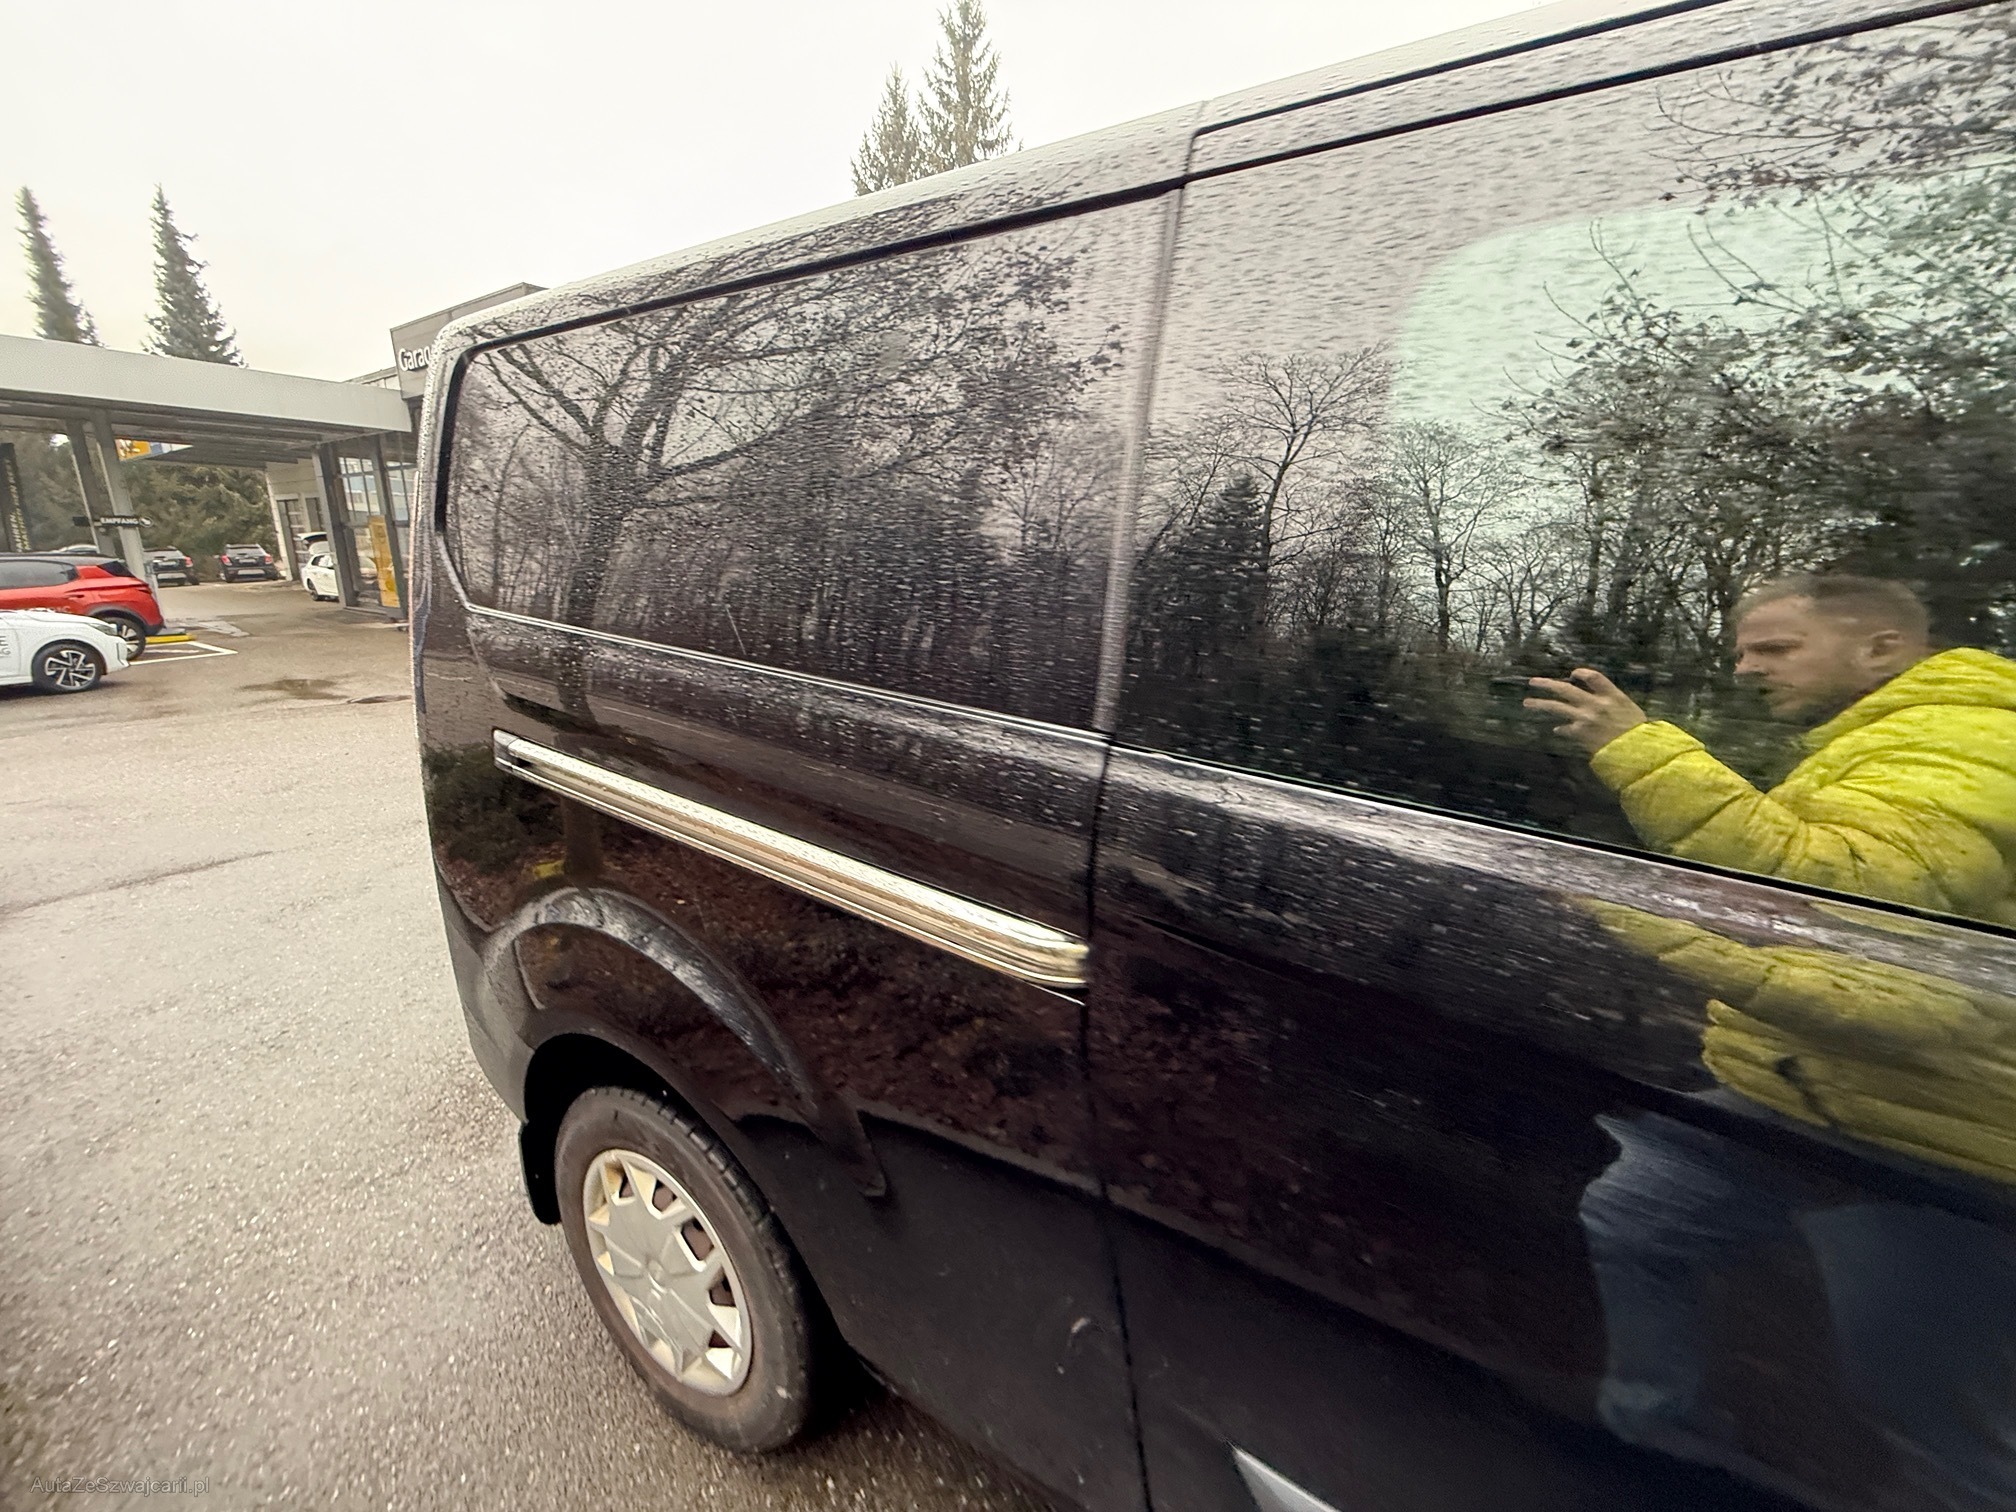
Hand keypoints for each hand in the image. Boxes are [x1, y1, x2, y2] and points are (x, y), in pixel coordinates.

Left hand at [1524, 668, 1647, 754]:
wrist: (1638, 752)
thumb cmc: (1638, 732)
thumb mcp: (1629, 708)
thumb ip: (1612, 700)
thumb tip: (1595, 697)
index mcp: (1612, 695)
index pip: (1593, 676)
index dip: (1581, 673)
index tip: (1572, 673)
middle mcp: (1596, 704)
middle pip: (1566, 689)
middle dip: (1547, 684)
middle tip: (1533, 682)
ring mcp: (1586, 718)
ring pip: (1557, 707)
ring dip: (1540, 704)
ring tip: (1527, 703)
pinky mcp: (1580, 734)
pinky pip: (1565, 729)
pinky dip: (1561, 729)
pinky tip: (1557, 730)